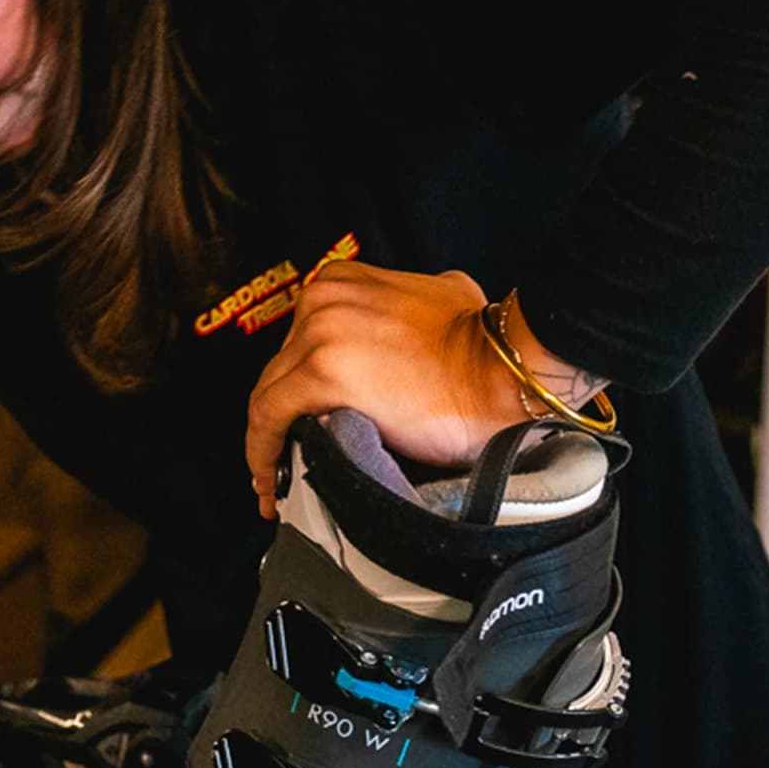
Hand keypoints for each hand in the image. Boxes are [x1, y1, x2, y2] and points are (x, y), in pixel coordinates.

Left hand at [244, 261, 526, 517]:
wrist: (504, 371)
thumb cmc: (483, 348)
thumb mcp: (440, 295)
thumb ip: (401, 305)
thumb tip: (394, 331)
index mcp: (341, 282)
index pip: (297, 344)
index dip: (292, 388)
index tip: (292, 423)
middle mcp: (322, 301)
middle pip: (281, 371)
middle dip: (280, 419)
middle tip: (283, 462)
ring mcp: (319, 334)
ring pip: (270, 397)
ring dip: (270, 443)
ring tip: (276, 483)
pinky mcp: (322, 373)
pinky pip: (269, 419)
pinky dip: (264, 454)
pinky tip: (272, 485)